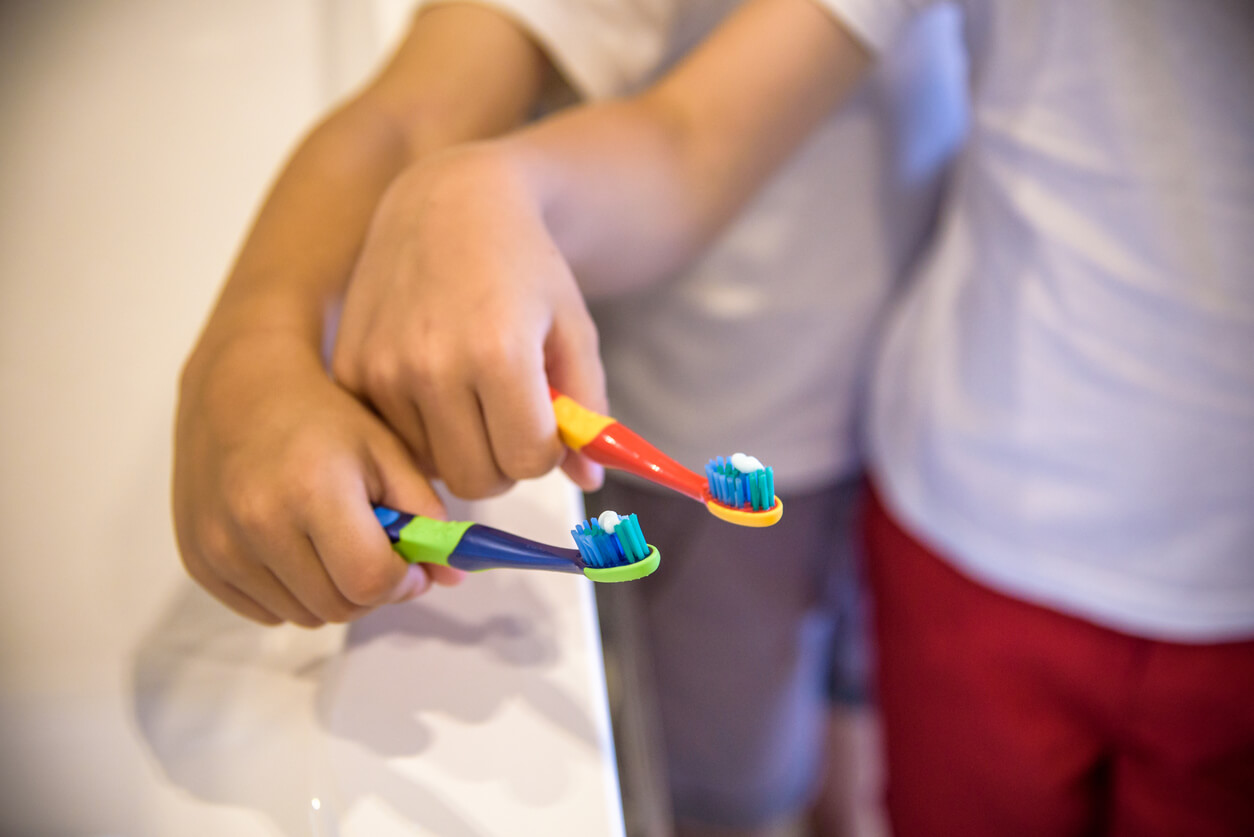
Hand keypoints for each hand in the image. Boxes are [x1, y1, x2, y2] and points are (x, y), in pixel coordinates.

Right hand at [173, 332, 461, 626]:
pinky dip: (291, 592)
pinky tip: (294, 545)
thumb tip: (452, 576)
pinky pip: (266, 611)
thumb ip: (426, 516)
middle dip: (369, 588)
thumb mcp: (387, 452)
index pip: (371, 581)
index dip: (403, 580)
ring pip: (304, 615)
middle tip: (373, 550)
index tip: (409, 563)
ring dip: (331, 592)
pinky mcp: (198, 561)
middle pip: (339, 607)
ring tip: (332, 542)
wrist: (239, 389)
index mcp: (312, 490)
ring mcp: (220, 545)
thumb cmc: (323, 417)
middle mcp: (258, 522)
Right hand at [332, 146, 606, 499]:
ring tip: (472, 391)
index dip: (546, 448)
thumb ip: (589, 411)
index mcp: (499, 352)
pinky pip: (394, 441)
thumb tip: (589, 483)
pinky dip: (421, 430)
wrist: (449, 202)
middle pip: (479, 479)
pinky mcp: (350, 371)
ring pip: (434, 466)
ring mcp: (382, 369)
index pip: (528, 461)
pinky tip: (435, 384)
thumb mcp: (574, 330)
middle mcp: (432, 364)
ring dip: (461, 446)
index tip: (545, 416)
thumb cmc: (525, 265)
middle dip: (505, 459)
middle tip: (511, 416)